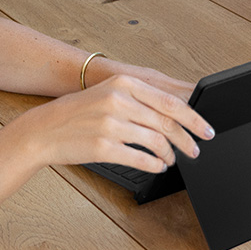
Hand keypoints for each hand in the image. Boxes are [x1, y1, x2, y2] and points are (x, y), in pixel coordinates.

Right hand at [13, 75, 213, 173]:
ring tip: (171, 159)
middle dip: (187, 139)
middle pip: (167, 122)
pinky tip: (157, 166)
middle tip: (196, 149)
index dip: (193, 118)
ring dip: (169, 154)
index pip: (170, 101)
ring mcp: (111, 124)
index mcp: (124, 83)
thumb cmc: (78, 112)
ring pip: (156, 141)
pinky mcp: (103, 147)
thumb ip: (139, 99)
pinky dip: (154, 165)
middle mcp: (119, 101)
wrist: (44, 129)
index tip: (206, 128)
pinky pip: (140, 158)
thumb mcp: (109, 93)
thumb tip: (175, 113)